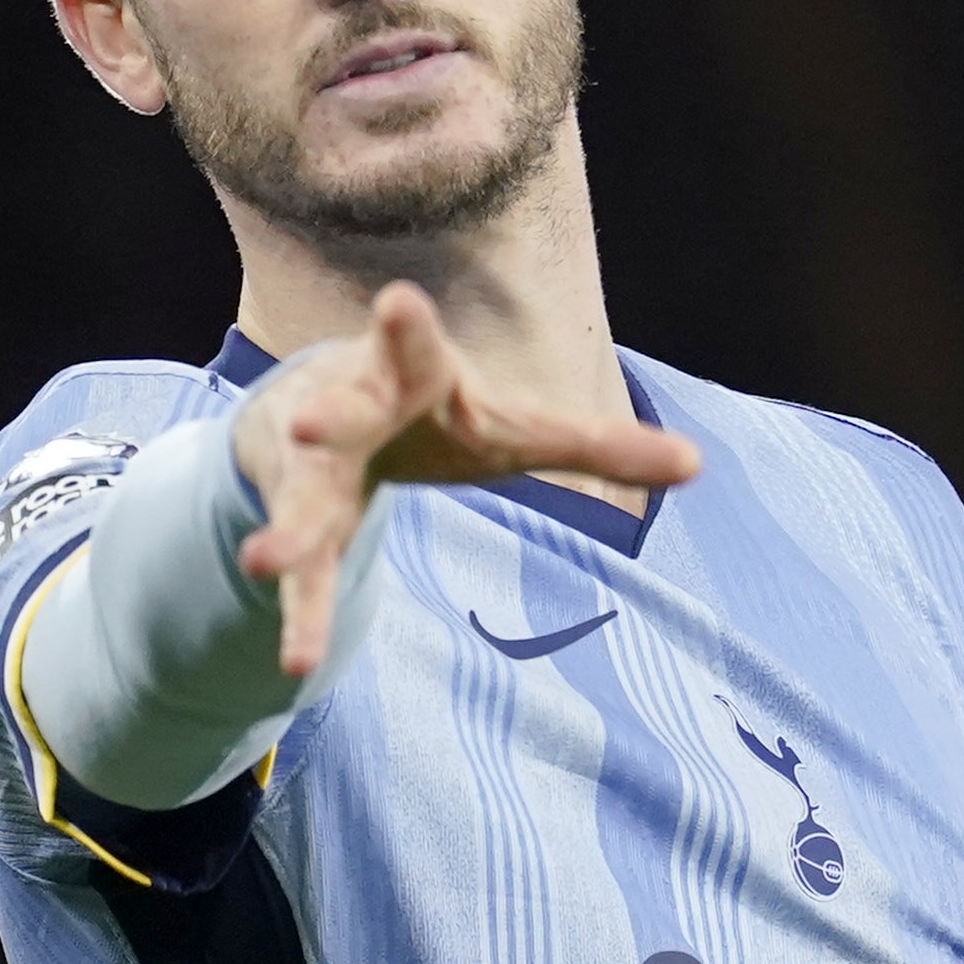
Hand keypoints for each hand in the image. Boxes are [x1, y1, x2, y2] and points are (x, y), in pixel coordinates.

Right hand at [230, 283, 700, 682]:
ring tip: (264, 560)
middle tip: (309, 425)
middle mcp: (349, 410)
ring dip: (287, 529)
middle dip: (324, 419)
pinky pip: (307, 574)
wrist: (317, 411)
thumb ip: (598, 442)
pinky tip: (297, 661)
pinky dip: (302, 615)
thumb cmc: (432, 414)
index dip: (405, 327)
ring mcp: (312, 469)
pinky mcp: (299, 522)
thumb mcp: (515, 426)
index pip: (409, 345)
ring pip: (301, 500)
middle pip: (339, 414)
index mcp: (406, 372)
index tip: (397, 302)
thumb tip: (699, 463)